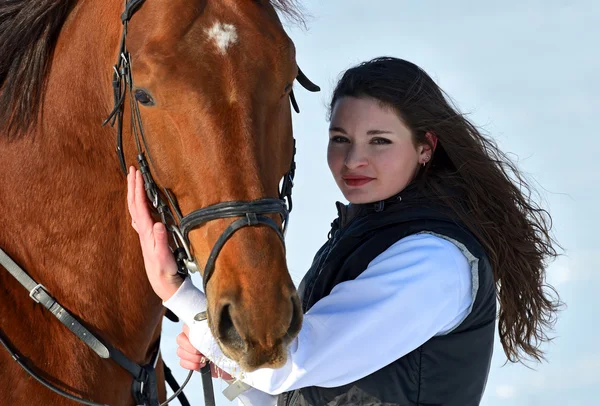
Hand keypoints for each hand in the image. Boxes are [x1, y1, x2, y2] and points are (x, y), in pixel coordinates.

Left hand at [127, 166, 182, 301]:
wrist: (162, 282)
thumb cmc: (164, 269)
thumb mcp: (164, 255)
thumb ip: (162, 239)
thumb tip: (159, 224)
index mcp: (146, 231)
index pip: (140, 205)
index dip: (138, 189)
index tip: (138, 174)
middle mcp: (143, 229)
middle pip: (134, 203)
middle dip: (132, 185)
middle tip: (132, 169)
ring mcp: (144, 232)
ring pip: (135, 208)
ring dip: (134, 192)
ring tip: (134, 179)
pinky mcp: (149, 235)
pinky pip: (141, 214)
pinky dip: (139, 203)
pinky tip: (140, 202)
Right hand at [176, 324, 233, 379]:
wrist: (230, 363)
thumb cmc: (227, 348)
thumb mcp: (222, 337)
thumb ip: (213, 331)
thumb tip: (211, 328)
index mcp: (199, 327)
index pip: (187, 325)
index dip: (190, 333)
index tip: (200, 339)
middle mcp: (192, 337)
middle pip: (180, 339)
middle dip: (191, 347)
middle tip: (202, 351)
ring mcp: (189, 350)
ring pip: (180, 351)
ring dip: (192, 357)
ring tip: (204, 359)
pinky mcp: (189, 361)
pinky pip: (182, 362)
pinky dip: (192, 365)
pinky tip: (202, 364)